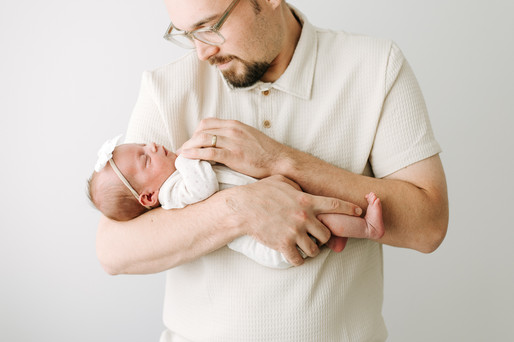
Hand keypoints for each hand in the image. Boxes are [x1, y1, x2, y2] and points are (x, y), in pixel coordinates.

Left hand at [179, 118, 291, 178]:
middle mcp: (232, 130)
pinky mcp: (234, 155)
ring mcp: (233, 142)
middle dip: (189, 140)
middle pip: (202, 130)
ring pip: (203, 139)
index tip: (191, 142)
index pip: (207, 123)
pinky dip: (195, 154)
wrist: (280, 160)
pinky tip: (187, 157)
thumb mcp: (248, 137)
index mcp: (235, 125)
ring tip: (182, 156)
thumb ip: (234, 136)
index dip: (195, 132)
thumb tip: (220, 142)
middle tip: (183, 151)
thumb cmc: (266, 152)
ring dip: (188, 147)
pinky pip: (209, 152)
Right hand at [224, 175, 361, 265]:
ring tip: (304, 247)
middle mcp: (304, 217)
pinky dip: (297, 259)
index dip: (350, 209)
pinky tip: (293, 255)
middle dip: (323, 237)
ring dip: (311, 250)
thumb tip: (304, 188)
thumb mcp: (282, 180)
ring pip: (315, 249)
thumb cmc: (261, 192)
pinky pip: (298, 259)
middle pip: (327, 234)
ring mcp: (294, 232)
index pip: (336, 205)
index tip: (359, 212)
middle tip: (316, 237)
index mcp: (306, 201)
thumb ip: (298, 185)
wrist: (242, 208)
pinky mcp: (283, 245)